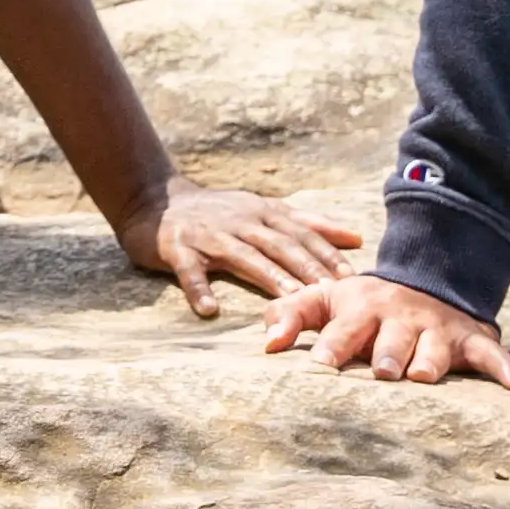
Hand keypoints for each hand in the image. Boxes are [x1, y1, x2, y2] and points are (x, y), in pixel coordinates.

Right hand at [112, 181, 368, 318]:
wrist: (153, 199)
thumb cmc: (217, 212)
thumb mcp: (263, 209)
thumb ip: (307, 223)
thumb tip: (356, 237)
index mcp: (262, 213)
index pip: (301, 232)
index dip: (327, 252)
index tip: (353, 276)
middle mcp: (239, 221)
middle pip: (279, 244)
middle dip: (307, 267)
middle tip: (333, 292)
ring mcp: (208, 235)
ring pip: (243, 256)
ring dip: (268, 277)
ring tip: (291, 300)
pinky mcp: (177, 249)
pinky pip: (189, 271)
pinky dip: (198, 289)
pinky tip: (209, 310)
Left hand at [259, 271, 509, 390]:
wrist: (424, 281)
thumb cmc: (364, 305)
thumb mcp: (325, 299)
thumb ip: (291, 314)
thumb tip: (266, 344)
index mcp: (362, 310)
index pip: (344, 329)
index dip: (334, 345)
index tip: (322, 363)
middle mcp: (401, 319)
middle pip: (393, 341)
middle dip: (389, 355)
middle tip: (384, 371)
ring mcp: (437, 329)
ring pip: (436, 349)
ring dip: (432, 361)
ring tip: (426, 377)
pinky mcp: (470, 339)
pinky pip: (491, 354)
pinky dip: (506, 369)